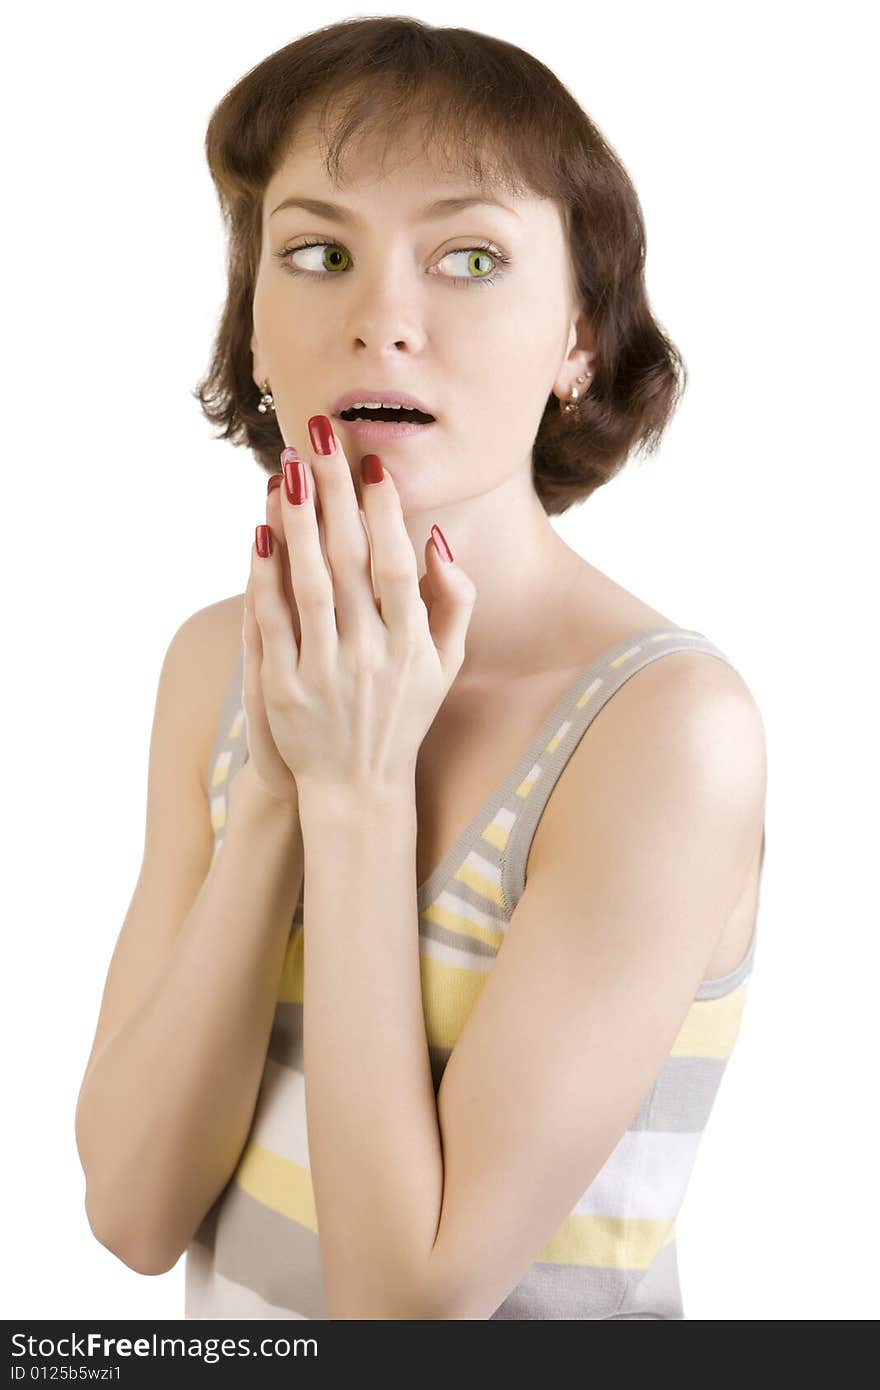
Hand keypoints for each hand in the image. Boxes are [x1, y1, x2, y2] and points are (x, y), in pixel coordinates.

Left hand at [249, 415, 475, 798]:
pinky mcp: (284, 689)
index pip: (398, 565)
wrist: (357, 788)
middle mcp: (372, 657)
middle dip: (335, 493)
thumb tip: (436, 540)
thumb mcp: (447, 664)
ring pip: (309, 584)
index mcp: (413, 646)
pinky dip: (265, 578)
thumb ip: (454, 602)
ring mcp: (325, 673)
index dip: (385, 512)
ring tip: (290, 468)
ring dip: (298, 522)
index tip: (372, 461)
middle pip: (349, 561)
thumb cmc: (404, 714)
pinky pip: (272, 623)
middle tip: (320, 436)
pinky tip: (260, 531)